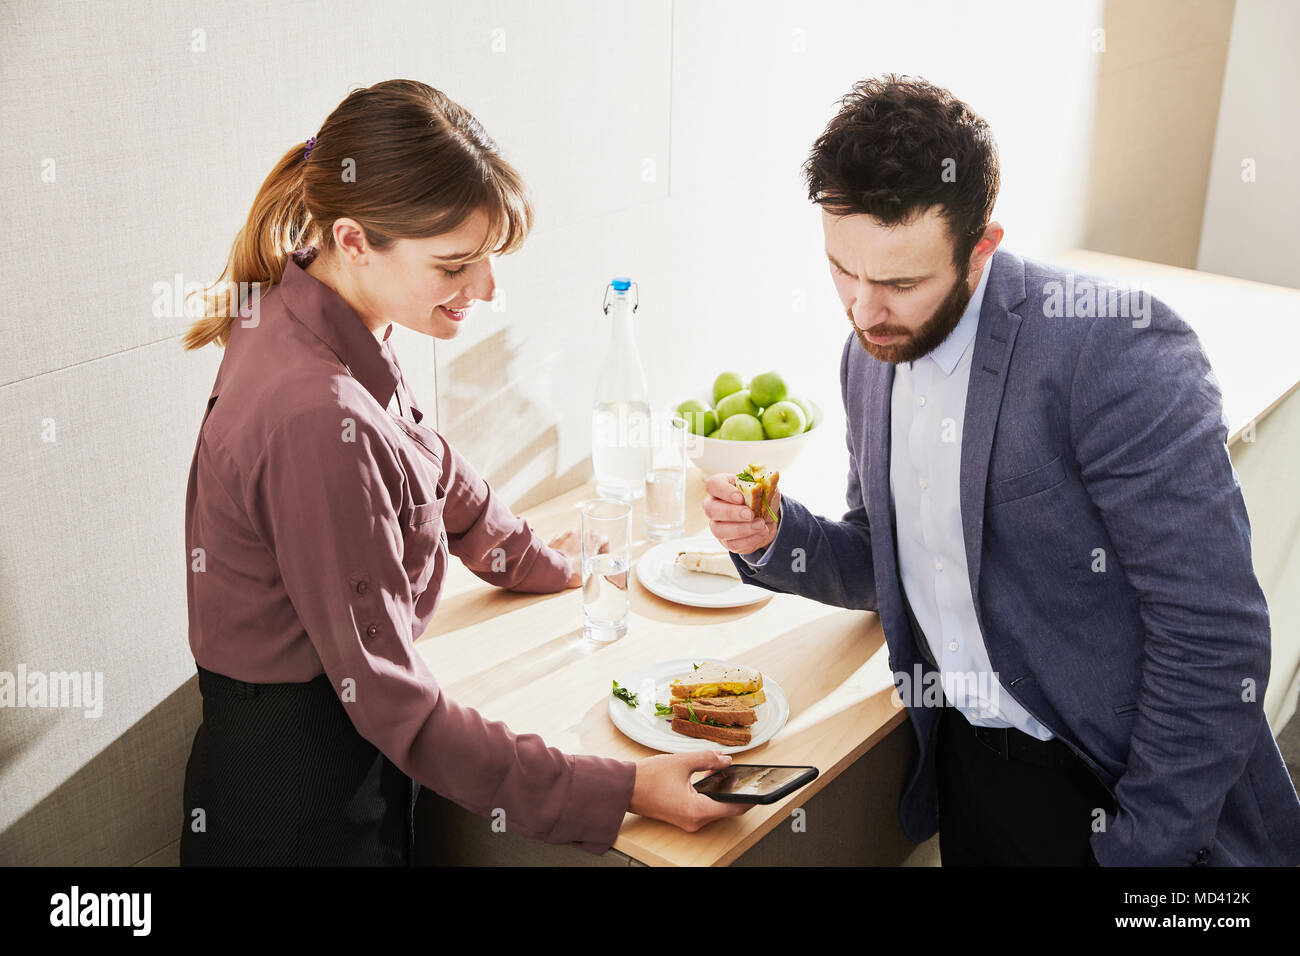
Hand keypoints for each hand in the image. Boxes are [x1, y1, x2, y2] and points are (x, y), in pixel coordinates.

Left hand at [548, 527, 623, 589]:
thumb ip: (596, 565)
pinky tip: (564, 556)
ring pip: (576, 537)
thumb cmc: (574, 571)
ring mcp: (567, 534)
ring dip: (577, 545)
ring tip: (574, 557)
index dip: (604, 549)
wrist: (554, 569)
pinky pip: (563, 540)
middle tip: (588, 557)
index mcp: (592, 539)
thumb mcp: (591, 571)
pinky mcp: (556, 539)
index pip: (604, 540)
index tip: (601, 556)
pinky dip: (565, 546)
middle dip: (589, 545)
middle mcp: (580, 533)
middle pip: (589, 537)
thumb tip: (595, 569)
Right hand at [628, 751, 753, 830]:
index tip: (759, 789)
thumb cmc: (647, 778)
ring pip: (714, 808)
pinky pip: (703, 808)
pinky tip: (709, 778)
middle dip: (733, 790)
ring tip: (723, 771)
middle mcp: (694, 821)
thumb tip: (726, 759)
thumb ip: (708, 759)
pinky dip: (709, 795)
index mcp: (697, 810)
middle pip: (725, 808)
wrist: (624, 787)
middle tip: (740, 773)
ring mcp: (688, 821)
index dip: (748, 797)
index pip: (733, 807)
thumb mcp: (682, 762)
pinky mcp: (682, 817)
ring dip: (720, 791)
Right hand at [703, 472, 779, 553]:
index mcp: (721, 486)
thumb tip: (774, 476)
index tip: (740, 497)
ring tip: (760, 524)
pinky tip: (761, 532)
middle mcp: (714, 505)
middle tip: (750, 514)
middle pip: (711, 509)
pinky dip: (749, 539)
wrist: (766, 518)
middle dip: (732, 513)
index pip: (713, 485)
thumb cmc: (760, 498)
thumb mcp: (765, 487)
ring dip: (741, 529)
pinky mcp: (726, 540)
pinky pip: (732, 543)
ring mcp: (717, 524)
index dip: (724, 491)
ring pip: (718, 530)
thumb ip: (767, 483)